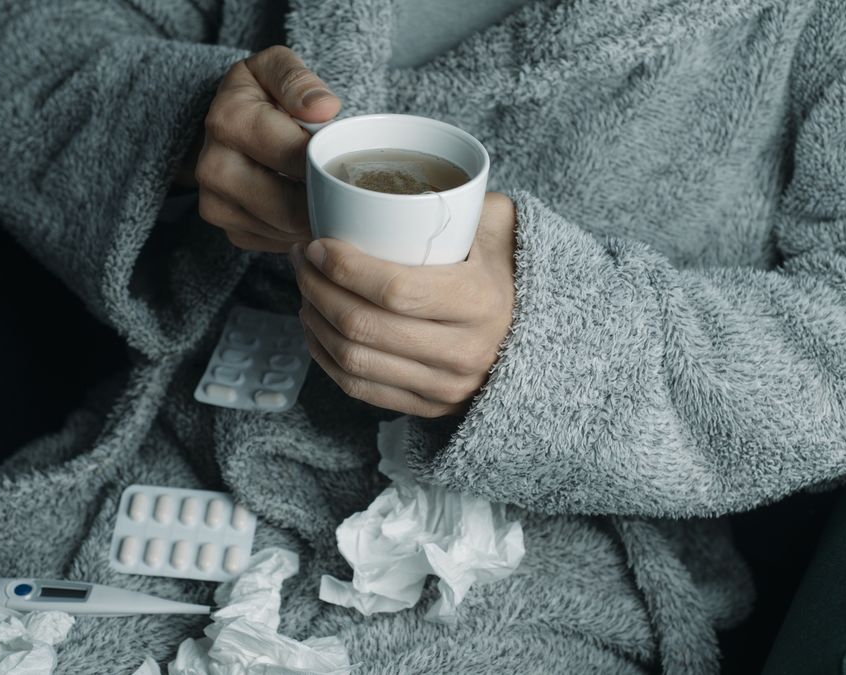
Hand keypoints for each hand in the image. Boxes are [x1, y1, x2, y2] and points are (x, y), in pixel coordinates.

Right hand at [186, 46, 340, 252]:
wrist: (229, 124)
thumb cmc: (261, 95)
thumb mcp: (276, 67)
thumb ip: (298, 80)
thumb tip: (324, 108)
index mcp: (228, 121)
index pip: (296, 157)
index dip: (329, 163)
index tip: (350, 161)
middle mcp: (214, 168)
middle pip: (289, 207)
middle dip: (327, 201)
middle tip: (351, 190)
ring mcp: (216, 205)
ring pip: (287, 231)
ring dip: (316, 219)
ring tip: (331, 196)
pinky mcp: (231, 232)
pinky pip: (279, 243)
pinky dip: (301, 232)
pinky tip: (308, 208)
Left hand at [290, 193, 516, 417]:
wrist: (542, 334)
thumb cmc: (508, 269)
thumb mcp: (499, 225)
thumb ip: (463, 200)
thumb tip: (404, 179)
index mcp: (479, 302)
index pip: (395, 290)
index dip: (344, 268)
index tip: (319, 243)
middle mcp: (463, 352)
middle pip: (363, 326)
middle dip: (317, 288)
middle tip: (303, 258)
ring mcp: (444, 387)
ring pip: (354, 360)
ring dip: (314, 320)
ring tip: (305, 287)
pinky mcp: (427, 407)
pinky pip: (358, 388)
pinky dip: (324, 356)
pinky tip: (315, 325)